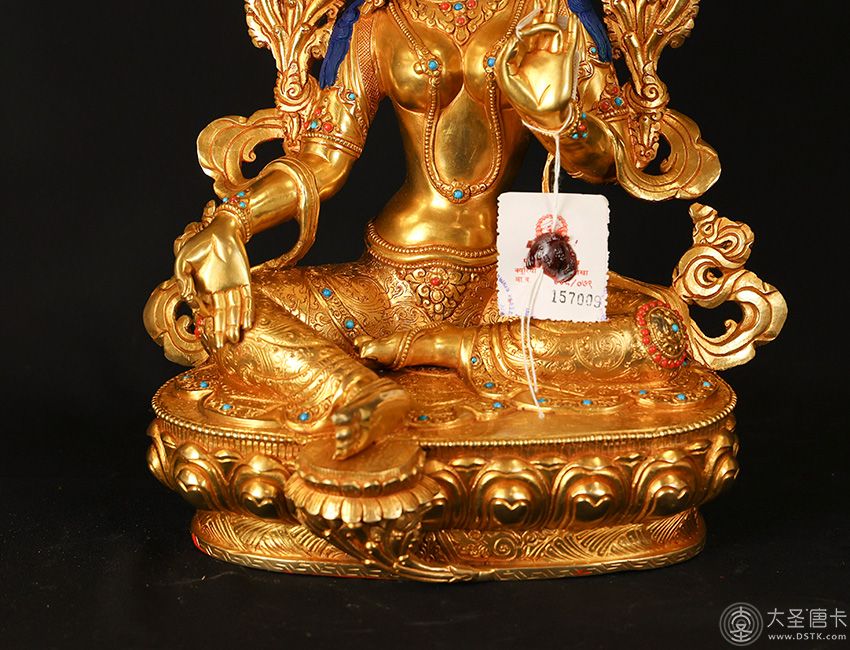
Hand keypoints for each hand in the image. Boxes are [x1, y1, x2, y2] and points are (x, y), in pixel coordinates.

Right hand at [174, 215, 252, 348]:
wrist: (221, 230)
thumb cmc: (199, 244)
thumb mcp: (183, 262)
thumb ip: (183, 281)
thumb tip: (188, 300)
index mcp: (203, 290)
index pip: (205, 312)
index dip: (205, 324)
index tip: (205, 335)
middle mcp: (218, 292)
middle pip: (221, 316)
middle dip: (220, 331)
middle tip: (219, 347)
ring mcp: (233, 288)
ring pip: (234, 311)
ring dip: (234, 325)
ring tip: (233, 340)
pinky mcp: (246, 281)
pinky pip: (248, 299)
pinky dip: (247, 311)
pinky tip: (246, 324)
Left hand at [495, 0, 580, 130]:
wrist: (545, 116)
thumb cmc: (523, 100)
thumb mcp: (504, 78)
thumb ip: (504, 56)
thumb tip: (515, 37)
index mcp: (521, 57)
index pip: (523, 33)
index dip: (524, 24)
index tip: (521, 32)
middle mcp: (537, 53)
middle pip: (540, 25)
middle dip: (542, 8)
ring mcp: (553, 55)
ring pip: (554, 28)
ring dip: (554, 13)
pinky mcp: (566, 61)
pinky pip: (570, 40)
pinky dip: (573, 28)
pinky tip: (573, 16)